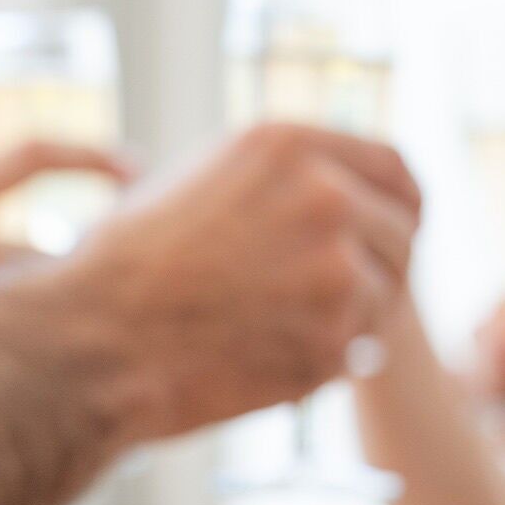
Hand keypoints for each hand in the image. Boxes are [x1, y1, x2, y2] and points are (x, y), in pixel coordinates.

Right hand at [57, 122, 421, 442]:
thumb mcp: (207, 176)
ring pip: (386, 299)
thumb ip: (284, 176)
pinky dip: (329, 360)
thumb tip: (346, 191)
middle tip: (346, 298)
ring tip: (289, 327)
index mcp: (290, 145)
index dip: (404, 204)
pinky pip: (360, 351)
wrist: (100, 336)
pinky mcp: (335, 341)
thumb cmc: (136, 263)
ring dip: (355, 319)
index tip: (398, 229)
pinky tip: (274, 354)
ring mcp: (336, 272)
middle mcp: (324, 197)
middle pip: (404, 235)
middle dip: (383, 268)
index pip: (393, 167)